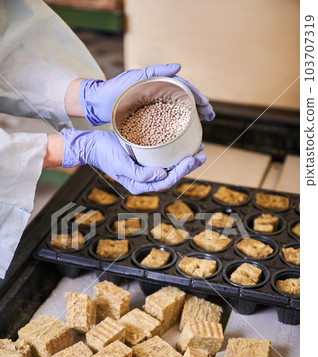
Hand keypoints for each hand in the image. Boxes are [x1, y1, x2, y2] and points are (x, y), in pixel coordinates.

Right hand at [60, 128, 205, 193]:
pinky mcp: (144, 159)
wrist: (91, 144)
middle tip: (201, 155)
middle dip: (188, 166)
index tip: (191, 160)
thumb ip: (140, 174)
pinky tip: (182, 145)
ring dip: (184, 159)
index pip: (166, 181)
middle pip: (172, 175)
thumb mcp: (121, 165)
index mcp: (139, 185)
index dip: (181, 172)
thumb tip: (160, 175)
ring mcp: (144, 169)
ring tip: (197, 150)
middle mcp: (144, 179)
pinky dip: (174, 152)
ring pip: (169, 167)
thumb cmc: (104, 154)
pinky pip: (163, 158)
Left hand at [79, 63, 214, 125]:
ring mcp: (154, 107)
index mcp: (158, 84)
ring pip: (178, 111)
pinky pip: (167, 122)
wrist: (98, 104)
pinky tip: (185, 132)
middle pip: (184, 100)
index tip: (205, 105)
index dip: (197, 95)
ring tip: (203, 123)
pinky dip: (177, 126)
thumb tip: (179, 67)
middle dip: (199, 107)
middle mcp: (158, 95)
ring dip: (192, 116)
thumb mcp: (134, 78)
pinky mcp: (148, 119)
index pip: (183, 88)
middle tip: (210, 116)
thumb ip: (155, 71)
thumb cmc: (114, 90)